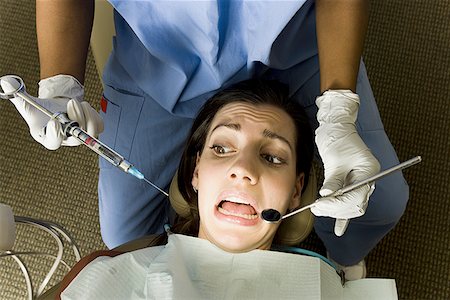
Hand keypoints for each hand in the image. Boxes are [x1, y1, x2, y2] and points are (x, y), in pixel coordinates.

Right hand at [1, 75, 102, 149]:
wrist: (58, 107)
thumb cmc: (42, 110)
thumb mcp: (28, 104)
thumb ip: (18, 96)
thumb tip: (6, 82)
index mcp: (48, 138)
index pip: (53, 142)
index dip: (55, 135)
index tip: (54, 121)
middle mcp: (66, 140)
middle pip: (76, 139)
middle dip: (76, 120)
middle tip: (71, 103)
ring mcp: (80, 136)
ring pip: (91, 132)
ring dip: (86, 114)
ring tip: (75, 102)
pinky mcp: (91, 129)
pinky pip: (99, 126)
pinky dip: (94, 114)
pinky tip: (85, 106)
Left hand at [311, 90, 379, 235]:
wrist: (338, 127)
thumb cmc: (338, 138)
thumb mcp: (335, 158)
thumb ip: (333, 179)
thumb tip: (327, 196)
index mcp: (370, 172)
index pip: (356, 198)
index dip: (337, 204)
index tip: (320, 205)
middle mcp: (368, 180)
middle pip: (354, 206)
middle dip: (335, 210)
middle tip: (316, 208)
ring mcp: (361, 183)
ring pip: (351, 207)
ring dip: (335, 212)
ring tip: (318, 210)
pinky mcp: (351, 185)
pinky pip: (348, 204)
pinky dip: (343, 217)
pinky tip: (339, 230)